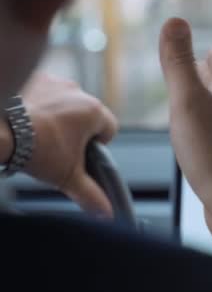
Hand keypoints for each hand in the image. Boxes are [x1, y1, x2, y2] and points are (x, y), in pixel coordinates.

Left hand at [20, 73, 117, 216]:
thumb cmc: (34, 148)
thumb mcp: (66, 177)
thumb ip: (90, 195)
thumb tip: (107, 213)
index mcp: (93, 111)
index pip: (109, 129)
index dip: (97, 145)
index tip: (79, 154)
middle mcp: (77, 91)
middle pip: (85, 115)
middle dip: (74, 131)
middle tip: (55, 149)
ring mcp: (53, 81)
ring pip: (62, 103)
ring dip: (55, 116)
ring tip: (36, 135)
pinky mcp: (30, 78)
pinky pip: (40, 93)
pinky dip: (35, 105)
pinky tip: (23, 121)